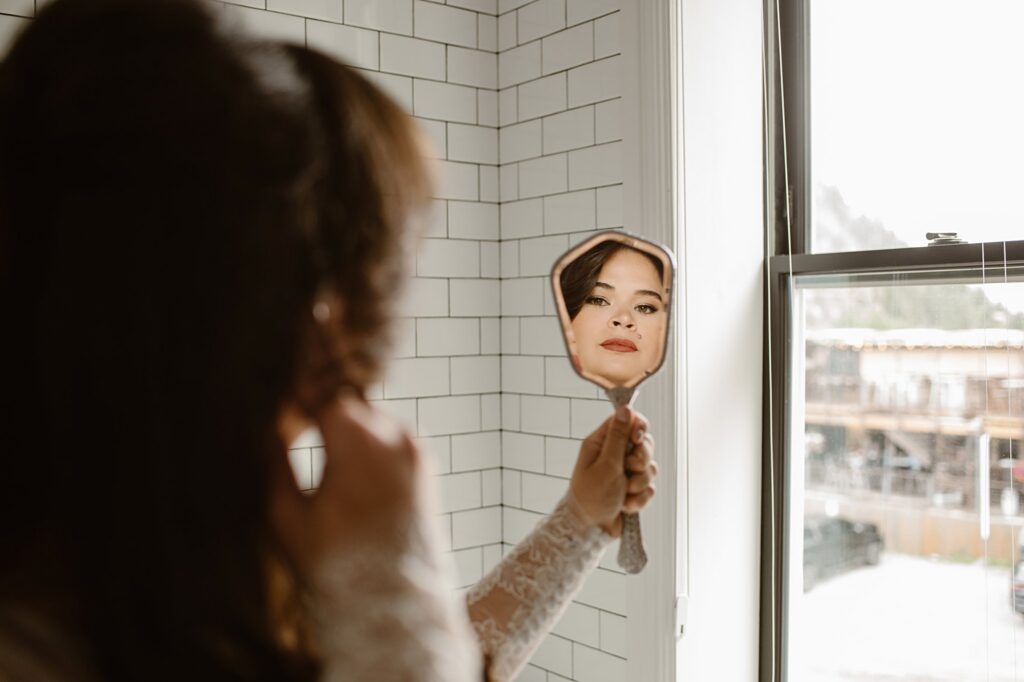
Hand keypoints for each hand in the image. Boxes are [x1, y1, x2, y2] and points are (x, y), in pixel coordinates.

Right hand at [270, 394, 425, 573]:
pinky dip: (372, 446)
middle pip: (351, 403)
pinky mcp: (427, 467)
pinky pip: (393, 439)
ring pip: (374, 419)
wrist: (394, 605)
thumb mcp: (287, 515)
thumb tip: (270, 427)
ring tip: (322, 449)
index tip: (280, 408)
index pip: (323, 393)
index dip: (299, 398)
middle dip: (324, 411)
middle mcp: (394, 436)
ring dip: (350, 428)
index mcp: (359, 440)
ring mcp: (416, 450)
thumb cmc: (334, 565)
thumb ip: (275, 461)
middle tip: (297, 424)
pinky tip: (350, 470)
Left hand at [569, 406, 657, 536]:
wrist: (591, 530)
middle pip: (644, 443)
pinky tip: (625, 505)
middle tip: (629, 469)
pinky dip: (639, 498)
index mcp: (602, 443)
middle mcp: (614, 455)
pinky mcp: (633, 490)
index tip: (638, 438)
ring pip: (649, 468)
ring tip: (624, 492)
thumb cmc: (591, 496)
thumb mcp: (606, 464)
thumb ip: (618, 437)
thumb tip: (626, 408)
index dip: (638, 427)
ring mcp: (625, 473)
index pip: (627, 421)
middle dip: (641, 459)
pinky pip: (649, 488)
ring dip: (639, 483)